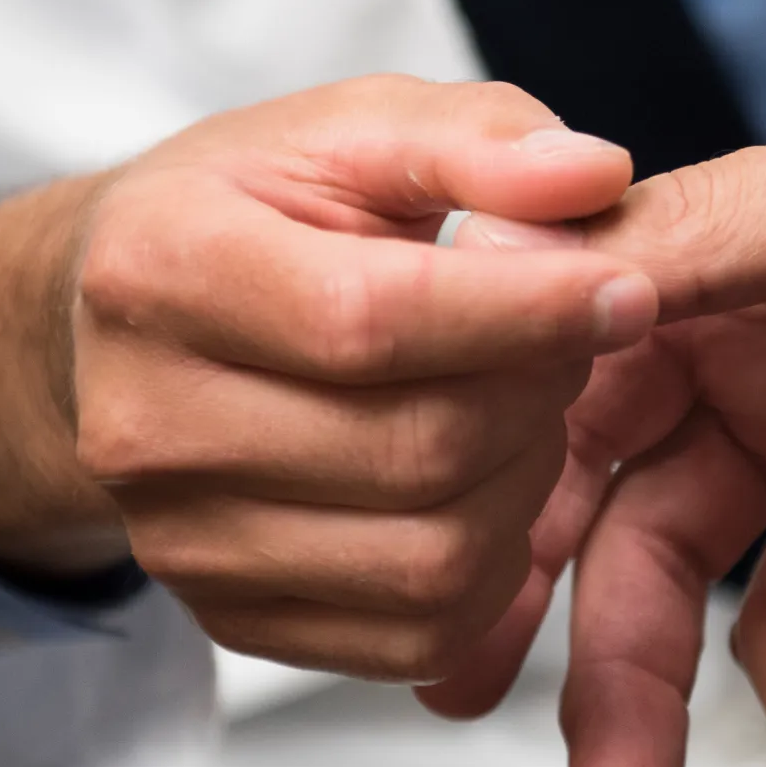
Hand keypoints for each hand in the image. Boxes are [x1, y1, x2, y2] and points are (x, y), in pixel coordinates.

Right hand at [0, 75, 656, 681]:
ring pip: (431, 560)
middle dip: (539, 393)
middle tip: (572, 338)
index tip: (627, 290)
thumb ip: (479, 139)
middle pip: (414, 449)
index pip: (369, 319)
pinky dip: (495, 571)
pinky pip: (418, 637)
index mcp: (161, 268)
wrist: (138, 325)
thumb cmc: (257, 213)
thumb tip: (592, 174)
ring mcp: (179, 541)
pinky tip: (487, 486)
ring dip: (527, 483)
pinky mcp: (231, 620)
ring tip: (525, 405)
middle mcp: (145, 422)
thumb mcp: (352, 129)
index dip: (526, 311)